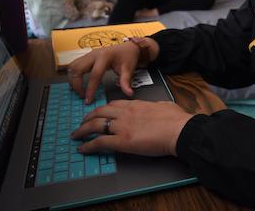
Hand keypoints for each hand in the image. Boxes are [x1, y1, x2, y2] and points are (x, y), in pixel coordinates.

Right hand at [68, 42, 140, 103]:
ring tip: (78, 90)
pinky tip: (77, 83)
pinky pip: (74, 65)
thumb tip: (128, 93)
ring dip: (72, 79)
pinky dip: (73, 75)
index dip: (90, 89)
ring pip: (73, 66)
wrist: (128, 47)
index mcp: (105, 57)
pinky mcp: (86, 56)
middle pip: (77, 68)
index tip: (88, 101)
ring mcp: (88, 54)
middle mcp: (94, 54)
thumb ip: (126, 82)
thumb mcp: (129, 70)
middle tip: (81, 96)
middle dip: (76, 84)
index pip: (94, 75)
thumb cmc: (128, 57)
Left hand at [71, 99, 193, 155]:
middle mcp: (125, 113)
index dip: (103, 109)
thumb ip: (156, 106)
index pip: (113, 104)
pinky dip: (88, 145)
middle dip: (88, 118)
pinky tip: (82, 149)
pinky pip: (99, 142)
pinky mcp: (122, 141)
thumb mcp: (165, 105)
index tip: (98, 114)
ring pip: (95, 125)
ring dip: (83, 130)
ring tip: (76, 135)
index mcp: (135, 104)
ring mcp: (122, 126)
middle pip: (100, 112)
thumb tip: (158, 108)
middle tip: (82, 123)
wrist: (178, 130)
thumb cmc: (176, 119)